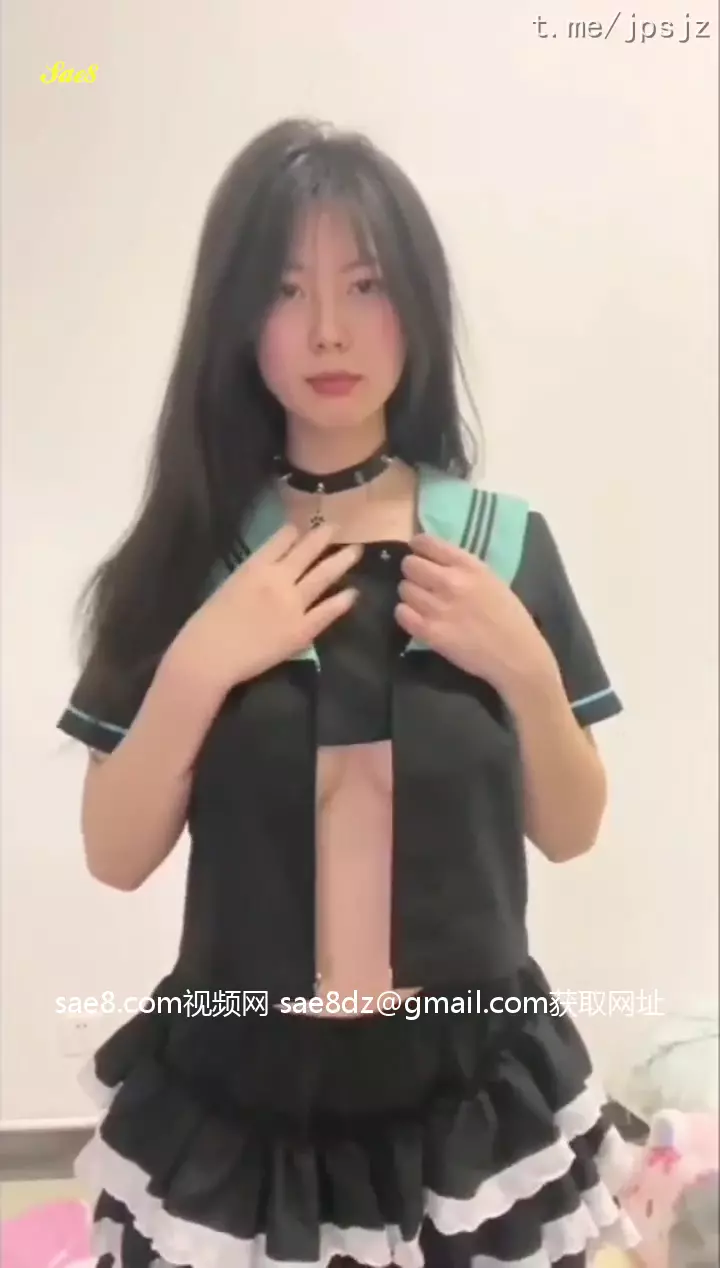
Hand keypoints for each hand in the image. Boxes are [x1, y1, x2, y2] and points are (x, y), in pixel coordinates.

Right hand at [177, 523, 360, 690]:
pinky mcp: (301, 630)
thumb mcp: (229, 586)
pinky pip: (327, 611)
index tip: (304, 529)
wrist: (209, 655)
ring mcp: (293, 604)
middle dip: (324, 536)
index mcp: (255, 566)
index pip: (282, 538)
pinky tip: (353, 593)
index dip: (296, 532)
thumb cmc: (208, 623)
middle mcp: (278, 579)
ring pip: (323, 575)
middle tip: (337, 527)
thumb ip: (252, 575)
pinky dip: (342, 601)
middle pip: (307, 551)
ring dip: (341, 561)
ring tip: (357, 551)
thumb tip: (269, 569)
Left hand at [396, 534, 556, 695]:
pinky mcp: (430, 632)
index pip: (427, 543)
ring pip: (404, 589)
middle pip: (410, 565)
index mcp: (469, 566)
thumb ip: (463, 568)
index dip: (418, 546)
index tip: (418, 552)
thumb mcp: (491, 580)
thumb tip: (435, 560)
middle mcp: (451, 582)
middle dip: (412, 572)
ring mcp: (438, 607)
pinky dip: (406, 614)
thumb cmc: (510, 617)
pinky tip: (417, 618)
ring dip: (410, 595)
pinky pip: (401, 613)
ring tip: (422, 603)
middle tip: (420, 582)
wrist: (516, 655)